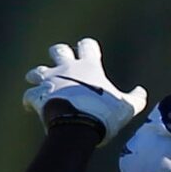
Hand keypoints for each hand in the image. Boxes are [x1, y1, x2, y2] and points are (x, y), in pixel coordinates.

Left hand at [22, 39, 145, 143]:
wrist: (77, 125)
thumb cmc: (103, 114)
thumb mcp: (126, 107)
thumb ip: (135, 98)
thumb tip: (141, 92)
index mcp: (89, 66)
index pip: (87, 46)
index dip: (88, 48)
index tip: (89, 53)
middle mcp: (67, 68)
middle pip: (59, 51)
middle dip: (59, 55)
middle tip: (61, 63)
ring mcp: (50, 81)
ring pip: (38, 70)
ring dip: (37, 75)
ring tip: (35, 80)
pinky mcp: (37, 95)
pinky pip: (28, 95)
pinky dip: (28, 100)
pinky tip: (28, 107)